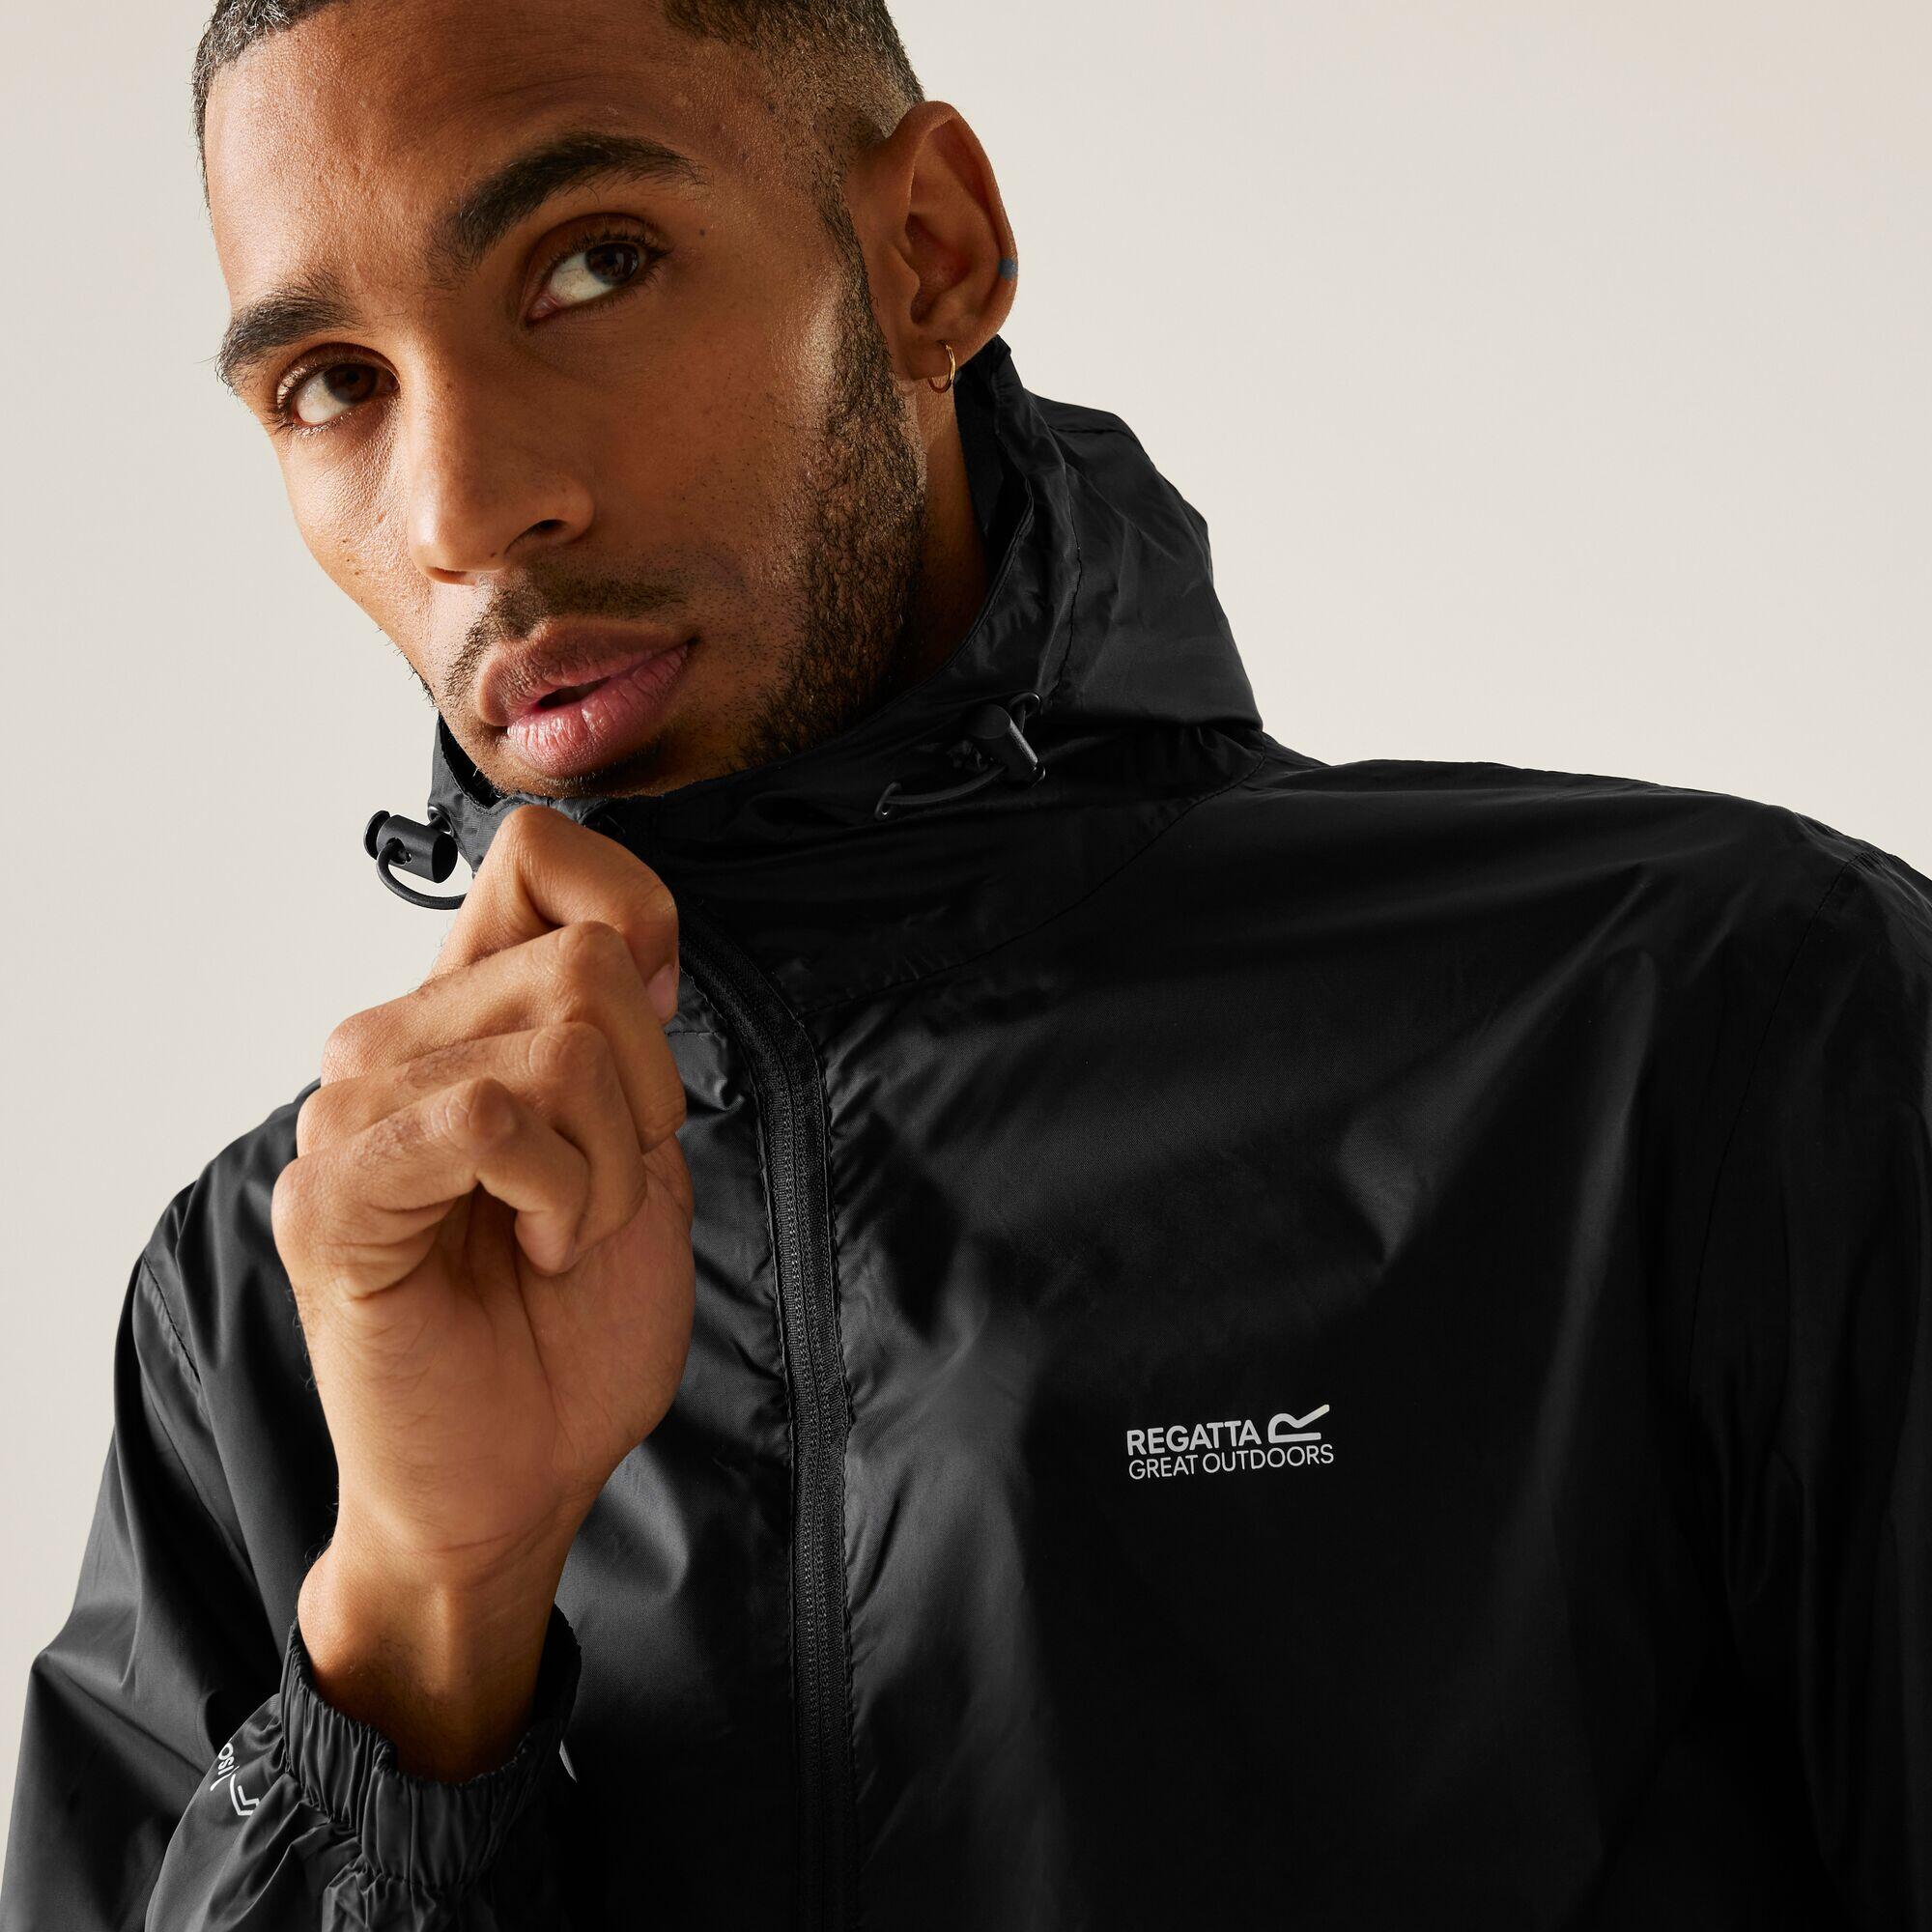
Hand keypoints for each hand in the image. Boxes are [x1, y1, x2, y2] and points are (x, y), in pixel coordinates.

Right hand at [272, 803, 693, 1774]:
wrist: (522, 1476)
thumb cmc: (575, 1327)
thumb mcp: (640, 1151)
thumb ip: (626, 1036)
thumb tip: (634, 946)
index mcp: (465, 1015)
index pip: (540, 854)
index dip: (637, 920)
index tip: (653, 1037)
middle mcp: (396, 1041)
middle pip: (583, 961)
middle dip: (649, 1095)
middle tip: (601, 1189)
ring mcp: (353, 1111)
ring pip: (557, 1047)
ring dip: (608, 1166)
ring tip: (560, 1232)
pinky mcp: (337, 1193)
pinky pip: (487, 1116)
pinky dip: (559, 1192)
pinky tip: (536, 1246)